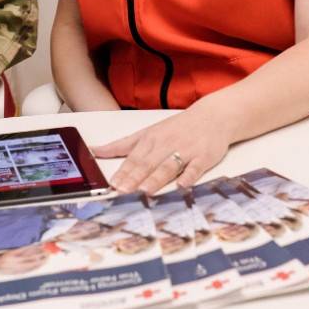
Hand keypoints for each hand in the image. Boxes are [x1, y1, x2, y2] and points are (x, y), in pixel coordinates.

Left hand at [92, 105, 231, 194]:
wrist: (212, 117)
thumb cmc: (177, 128)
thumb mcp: (147, 133)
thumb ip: (122, 145)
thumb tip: (96, 151)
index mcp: (151, 139)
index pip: (133, 158)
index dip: (122, 172)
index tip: (112, 184)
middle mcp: (166, 145)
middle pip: (148, 163)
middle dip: (134, 178)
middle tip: (122, 191)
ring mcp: (185, 151)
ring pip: (168, 166)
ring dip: (156, 179)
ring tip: (145, 191)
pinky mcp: (203, 157)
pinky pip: (195, 168)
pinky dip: (188, 176)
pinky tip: (182, 185)